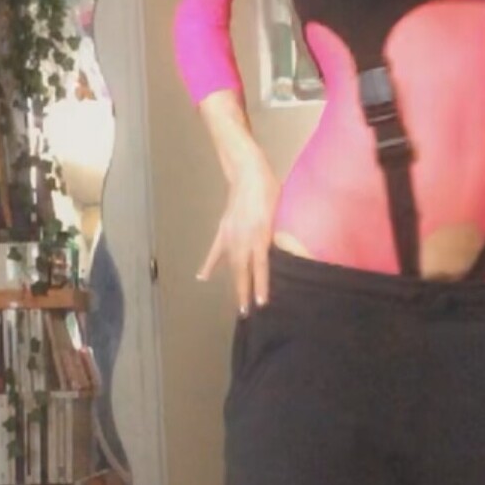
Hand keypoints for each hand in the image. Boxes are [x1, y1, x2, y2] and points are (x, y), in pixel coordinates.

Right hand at [197, 147, 279, 313]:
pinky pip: (216, 251)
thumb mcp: (279, 212)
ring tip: (237, 303)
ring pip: (231, 266)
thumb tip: (281, 250)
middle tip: (246, 312)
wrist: (247, 173)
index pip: (260, 266)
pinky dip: (210, 264)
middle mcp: (243, 238)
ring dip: (234, 284)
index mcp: (259, 234)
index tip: (262, 302)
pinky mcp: (223, 230)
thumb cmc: (269, 190)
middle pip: (243, 271)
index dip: (261, 285)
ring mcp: (230, 235)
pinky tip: (203, 277)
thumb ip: (277, 233)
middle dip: (245, 292)